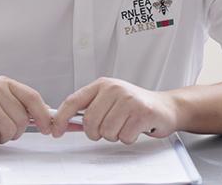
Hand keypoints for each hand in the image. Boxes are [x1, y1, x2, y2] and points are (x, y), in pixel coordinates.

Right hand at [0, 76, 52, 146]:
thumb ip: (16, 104)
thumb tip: (42, 114)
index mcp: (4, 84)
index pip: (32, 97)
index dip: (43, 115)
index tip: (47, 127)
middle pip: (21, 119)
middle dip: (14, 132)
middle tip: (1, 130)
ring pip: (8, 130)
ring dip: (1, 137)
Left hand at [53, 77, 178, 143]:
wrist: (165, 106)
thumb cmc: (135, 105)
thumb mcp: (110, 100)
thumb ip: (89, 109)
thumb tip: (64, 123)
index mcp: (103, 84)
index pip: (73, 100)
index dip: (61, 118)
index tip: (56, 130)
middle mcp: (114, 89)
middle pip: (89, 121)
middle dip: (96, 132)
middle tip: (108, 128)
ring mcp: (128, 100)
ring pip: (106, 132)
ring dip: (114, 135)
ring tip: (125, 125)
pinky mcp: (141, 113)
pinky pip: (123, 137)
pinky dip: (128, 138)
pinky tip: (135, 128)